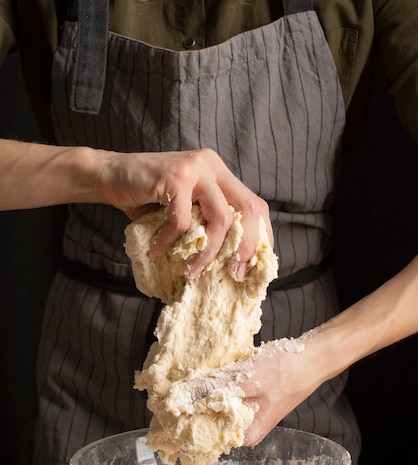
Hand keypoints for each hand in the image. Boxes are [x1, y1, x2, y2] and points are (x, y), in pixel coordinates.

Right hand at [99, 148, 271, 276]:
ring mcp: (195, 169)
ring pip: (221, 218)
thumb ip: (205, 221)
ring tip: (191, 271)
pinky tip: (156, 251)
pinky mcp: (174, 177)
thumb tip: (231, 262)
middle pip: (247, 209)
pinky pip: (183, 221)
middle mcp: (212, 166)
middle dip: (245, 247)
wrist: (109, 175)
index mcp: (219, 173)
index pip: (254, 204)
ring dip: (208, 253)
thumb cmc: (146, 198)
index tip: (252, 264)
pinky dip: (170, 242)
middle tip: (234, 273)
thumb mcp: (184, 208)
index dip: (260, 236)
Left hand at [170, 336, 321, 447]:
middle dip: (185, 411)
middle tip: (166, 393)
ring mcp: (247, 417)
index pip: (201, 439)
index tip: (160, 410)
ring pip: (214, 412)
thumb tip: (179, 398)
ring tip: (180, 385)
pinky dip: (213, 391)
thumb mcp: (244, 380)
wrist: (313, 358)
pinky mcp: (250, 402)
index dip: (178, 426)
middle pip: (206, 425)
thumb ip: (211, 390)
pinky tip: (203, 378)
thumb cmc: (285, 371)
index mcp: (242, 435)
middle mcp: (244, 431)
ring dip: (198, 399)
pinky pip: (224, 401)